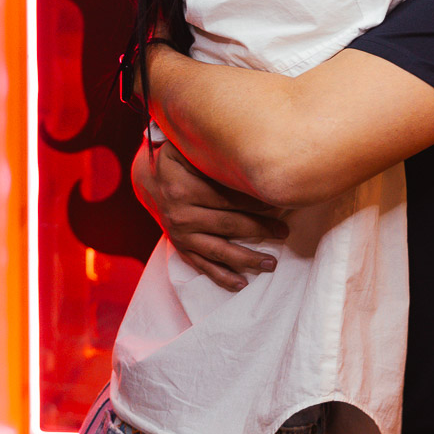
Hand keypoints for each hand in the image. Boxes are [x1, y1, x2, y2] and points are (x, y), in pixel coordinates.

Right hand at [131, 138, 288, 291]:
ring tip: (271, 263)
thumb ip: (212, 155)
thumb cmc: (178, 160)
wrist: (149, 180)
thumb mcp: (188, 150)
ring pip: (218, 250)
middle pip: (228, 224)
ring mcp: (180, 234)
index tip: (278, 204)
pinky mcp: (180, 247)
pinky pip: (203, 265)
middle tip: (284, 231)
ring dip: (246, 258)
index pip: (227, 197)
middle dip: (260, 229)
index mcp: (182, 187)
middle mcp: (180, 214)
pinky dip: (222, 276)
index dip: (255, 202)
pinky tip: (242, 283)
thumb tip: (251, 158)